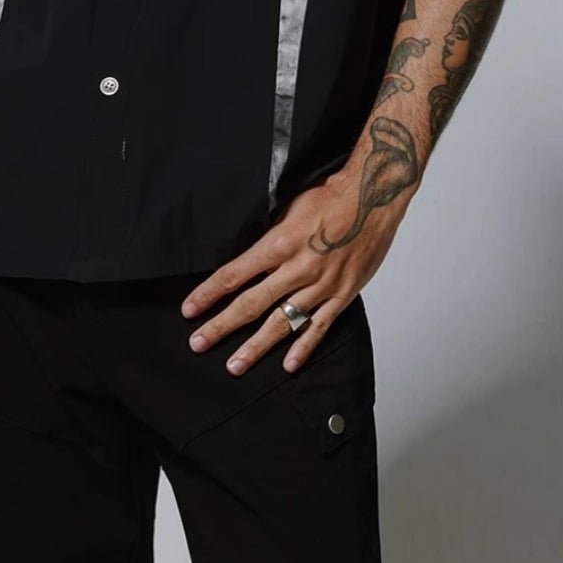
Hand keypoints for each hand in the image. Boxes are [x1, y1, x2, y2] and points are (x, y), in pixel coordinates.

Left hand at [178, 168, 404, 375]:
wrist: (372, 198)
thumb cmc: (329, 196)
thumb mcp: (288, 208)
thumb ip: (269, 237)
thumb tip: (250, 258)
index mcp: (279, 244)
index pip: (234, 274)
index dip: (209, 293)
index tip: (190, 309)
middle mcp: (297, 268)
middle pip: (251, 304)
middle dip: (221, 325)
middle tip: (198, 343)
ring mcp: (320, 285)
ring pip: (282, 322)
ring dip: (256, 345)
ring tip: (234, 365)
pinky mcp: (342, 294)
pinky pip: (319, 326)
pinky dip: (304, 347)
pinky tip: (288, 365)